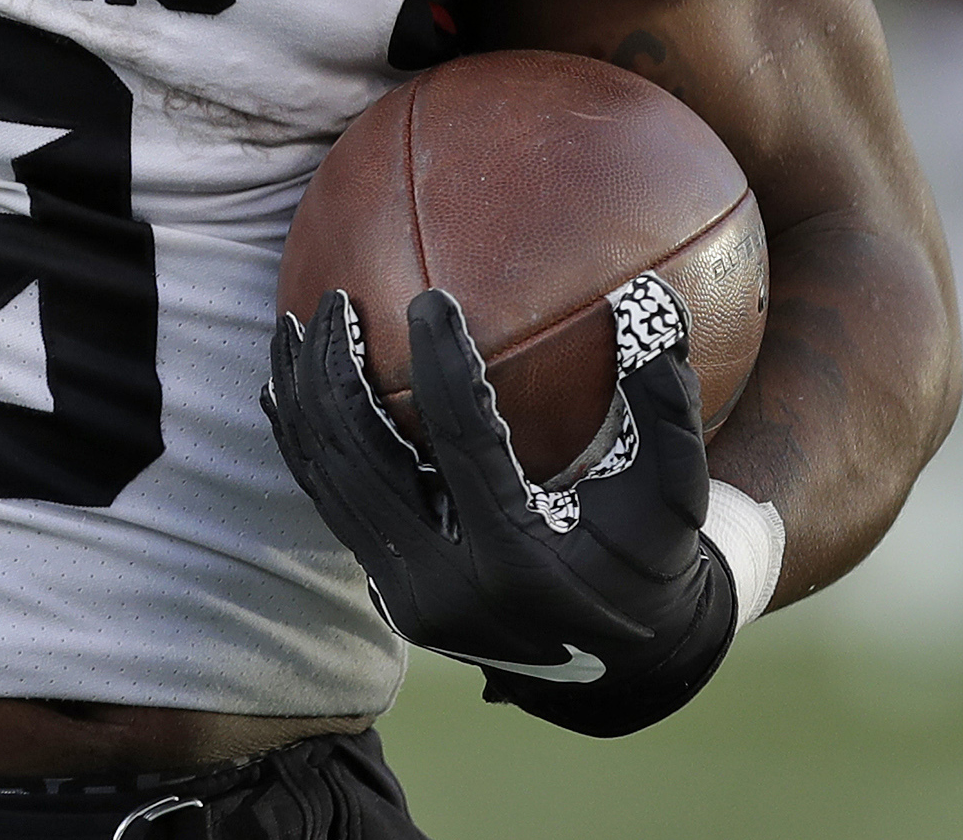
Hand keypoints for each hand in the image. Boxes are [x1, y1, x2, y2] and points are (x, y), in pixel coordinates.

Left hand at [264, 278, 743, 736]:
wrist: (615, 666)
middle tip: (336, 301)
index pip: (462, 440)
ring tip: (290, 326)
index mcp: (517, 558)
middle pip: (365, 460)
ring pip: (329, 481)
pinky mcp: (385, 589)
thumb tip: (650, 298)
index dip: (442, 363)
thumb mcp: (677, 496)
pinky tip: (285, 384)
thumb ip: (666, 406)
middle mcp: (445, 584)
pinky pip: (326, 502)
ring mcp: (404, 593)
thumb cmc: (649, 562)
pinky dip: (301, 441)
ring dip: (302, 399)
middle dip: (337, 373)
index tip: (429, 297)